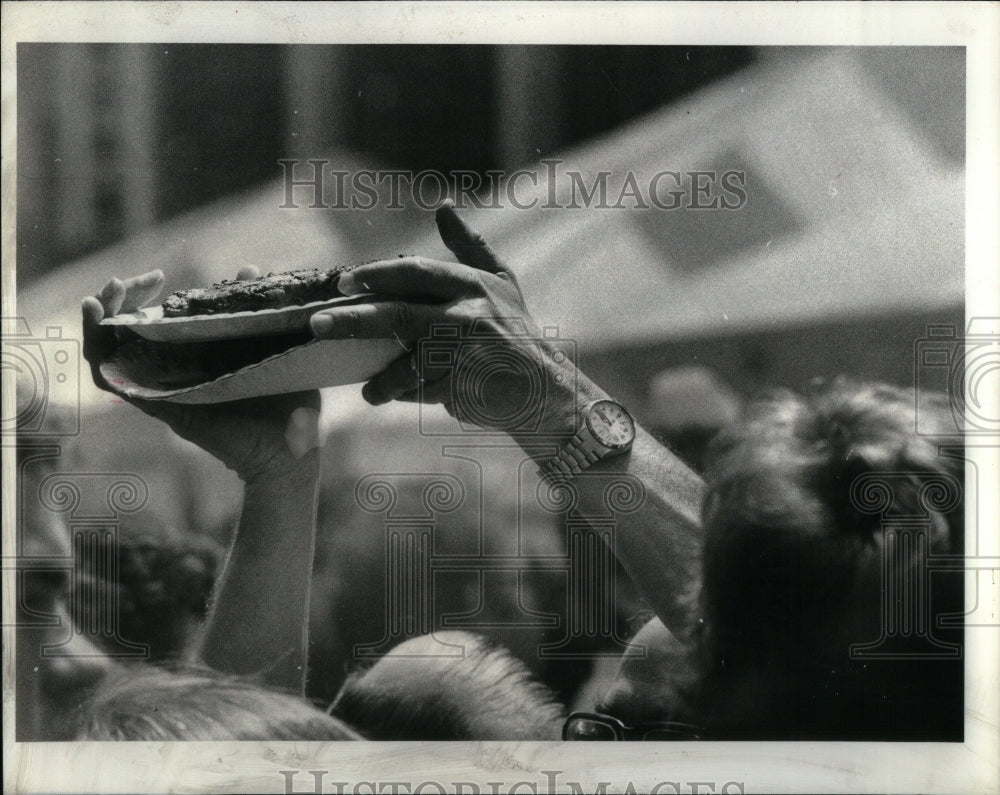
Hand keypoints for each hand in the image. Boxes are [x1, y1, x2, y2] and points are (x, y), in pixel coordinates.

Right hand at [82, 269, 321, 481]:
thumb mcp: (279, 344)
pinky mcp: (164, 409)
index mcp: (198, 355)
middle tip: (130, 282)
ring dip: (100, 324)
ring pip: (111, 358)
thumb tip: (249, 269)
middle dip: (118, 301)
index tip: (157, 276)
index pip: (153, 322)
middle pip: (125, 334)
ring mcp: (166, 391)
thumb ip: (260, 309)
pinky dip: (102, 361)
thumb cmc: (290, 404)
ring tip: (101, 297)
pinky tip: (101, 332)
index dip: (143, 296)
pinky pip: (120, 387)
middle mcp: (175, 372)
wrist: (294, 451)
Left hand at [309, 201, 597, 437]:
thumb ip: (469, 246)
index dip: (376, 275)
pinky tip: (387, 399)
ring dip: (380, 378)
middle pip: (399, 315)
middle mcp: (470, 315)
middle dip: (354, 320)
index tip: (343, 283)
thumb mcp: (502, 282)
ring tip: (367, 391)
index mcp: (473, 285)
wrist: (546, 389)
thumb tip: (443, 206)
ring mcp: (467, 353)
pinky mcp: (465, 386)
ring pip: (407, 363)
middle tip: (318, 324)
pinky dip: (403, 396)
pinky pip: (421, 391)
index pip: (415, 272)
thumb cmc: (516, 333)